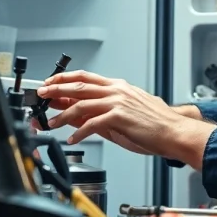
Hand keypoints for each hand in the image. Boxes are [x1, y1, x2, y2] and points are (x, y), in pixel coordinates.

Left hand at [36, 71, 214, 168]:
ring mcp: (118, 102)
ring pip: (80, 104)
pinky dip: (78, 132)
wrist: (175, 131)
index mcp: (119, 87)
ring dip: (61, 115)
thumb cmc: (156, 125)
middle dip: (55, 89)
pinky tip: (72, 139)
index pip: (85, 78)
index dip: (64, 79)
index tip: (50, 84)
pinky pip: (91, 124)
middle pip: (78, 86)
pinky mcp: (119, 117)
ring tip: (50, 123)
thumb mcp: (125, 114)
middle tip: (41, 95)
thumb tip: (79, 115)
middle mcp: (117, 90)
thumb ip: (102, 113)